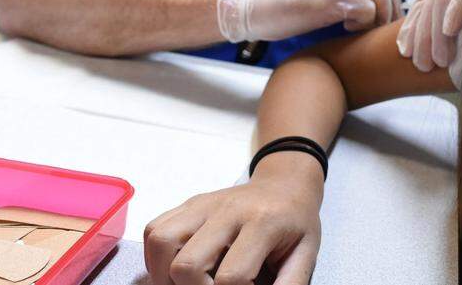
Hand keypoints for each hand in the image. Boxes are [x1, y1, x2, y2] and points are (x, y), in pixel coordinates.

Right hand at [144, 154, 323, 284]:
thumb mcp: (306, 255)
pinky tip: (175, 269)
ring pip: (161, 242)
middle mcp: (228, 209)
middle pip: (187, 264)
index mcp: (263, 222)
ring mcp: (204, 203)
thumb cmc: (297, 224)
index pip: (230, 277)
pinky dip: (156, 257)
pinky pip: (155, 229)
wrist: (287, 186)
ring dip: (165, 275)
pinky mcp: (190, 203)